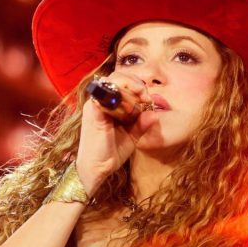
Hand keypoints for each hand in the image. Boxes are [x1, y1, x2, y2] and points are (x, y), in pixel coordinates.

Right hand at [76, 73, 157, 195]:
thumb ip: (141, 124)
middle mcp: (99, 102)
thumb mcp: (132, 136)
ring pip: (110, 80)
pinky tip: (133, 100)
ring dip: (129, 83)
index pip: (121, 84)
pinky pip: (105, 93)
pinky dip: (120, 92)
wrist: (98, 169)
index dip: (136, 85)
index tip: (148, 99)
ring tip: (141, 95)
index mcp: (107, 105)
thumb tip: (154, 114)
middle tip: (146, 95)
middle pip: (116, 77)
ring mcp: (94, 105)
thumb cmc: (112, 152)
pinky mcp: (93, 111)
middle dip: (134, 81)